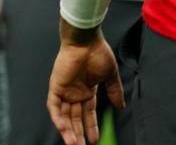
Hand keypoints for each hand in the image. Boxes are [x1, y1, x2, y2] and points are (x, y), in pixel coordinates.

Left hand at [47, 23, 124, 144]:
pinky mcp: (56, 86)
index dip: (91, 126)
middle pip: (74, 117)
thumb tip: (121, 106)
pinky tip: (63, 128)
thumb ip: (114, 91)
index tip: (96, 140)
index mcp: (86, 90)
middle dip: (78, 133)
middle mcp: (74, 92)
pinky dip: (57, 117)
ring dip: (67, 129)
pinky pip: (54, 105)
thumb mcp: (110, 76)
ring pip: (64, 115)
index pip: (88, 113)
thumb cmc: (98, 53)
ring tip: (74, 144)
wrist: (86, 41)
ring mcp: (65, 89)